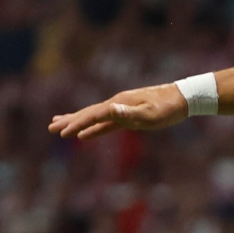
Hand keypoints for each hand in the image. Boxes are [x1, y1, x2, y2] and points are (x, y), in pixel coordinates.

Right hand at [48, 84, 188, 139]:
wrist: (183, 98)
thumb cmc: (168, 108)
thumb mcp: (150, 114)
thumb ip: (129, 113)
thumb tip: (110, 109)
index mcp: (118, 104)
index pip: (93, 116)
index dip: (77, 125)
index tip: (63, 134)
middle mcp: (116, 104)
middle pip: (88, 114)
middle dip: (69, 121)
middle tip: (50, 127)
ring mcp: (121, 108)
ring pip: (94, 117)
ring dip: (77, 122)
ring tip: (60, 125)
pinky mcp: (128, 114)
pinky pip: (106, 123)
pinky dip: (94, 127)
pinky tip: (86, 133)